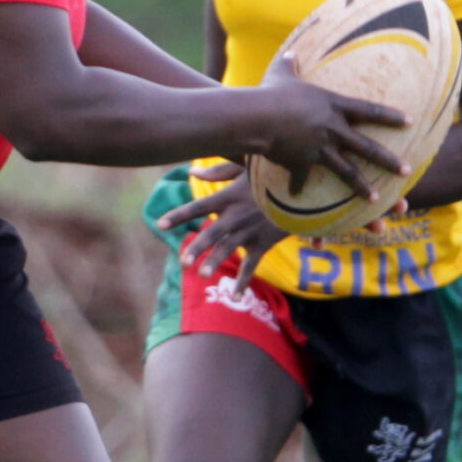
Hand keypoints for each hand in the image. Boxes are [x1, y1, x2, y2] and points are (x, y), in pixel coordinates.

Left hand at [160, 166, 285, 294]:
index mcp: (229, 197)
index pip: (198, 207)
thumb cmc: (272, 174)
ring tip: (202, 275)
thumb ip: (219, 170)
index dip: (179, 215)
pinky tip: (234, 295)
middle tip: (183, 262)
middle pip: (212, 234)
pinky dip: (243, 281)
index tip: (159, 224)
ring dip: (216, 262)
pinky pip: (251, 265)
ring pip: (229, 250)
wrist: (302, 189)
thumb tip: (192, 172)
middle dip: (197, 248)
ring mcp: (250, 231)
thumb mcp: (247, 166)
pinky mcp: (264, 243)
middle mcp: (237, 216)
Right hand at [246, 58, 407, 196]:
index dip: (390, 116)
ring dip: (362, 186)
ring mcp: (319, 148)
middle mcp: (332, 128)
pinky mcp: (301, 163)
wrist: (256, 116)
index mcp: (333, 105)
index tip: (410, 122)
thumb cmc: (270, 92)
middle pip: (367, 147)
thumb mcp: (282, 74)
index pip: (369, 110)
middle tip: (407, 170)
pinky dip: (298, 186)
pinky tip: (296, 194)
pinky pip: (301, 178)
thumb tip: (291, 53)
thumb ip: (290, 64)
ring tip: (376, 200)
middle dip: (388, 160)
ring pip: (347, 171)